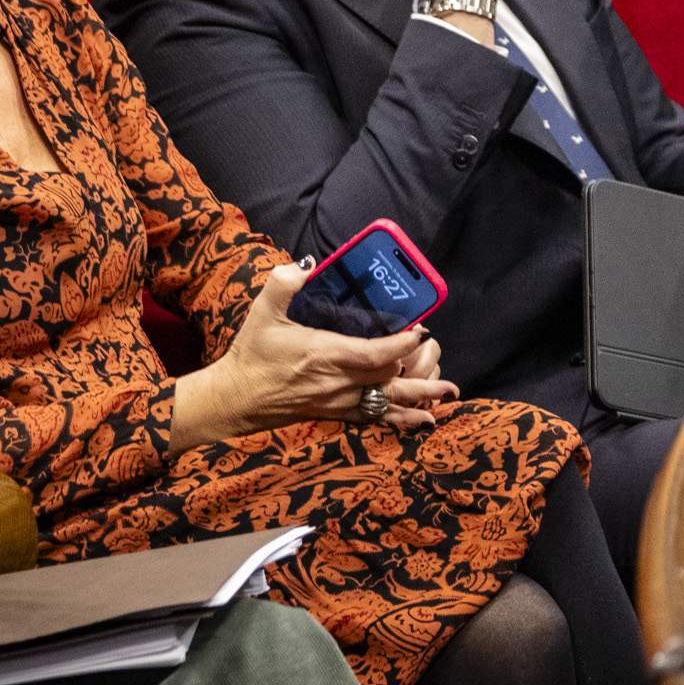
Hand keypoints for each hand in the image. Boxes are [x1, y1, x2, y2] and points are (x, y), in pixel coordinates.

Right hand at [182, 264, 457, 443]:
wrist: (235, 399)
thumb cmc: (251, 354)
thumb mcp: (262, 312)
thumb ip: (284, 283)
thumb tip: (308, 263)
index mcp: (323, 355)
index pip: (373, 354)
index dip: (401, 344)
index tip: (420, 331)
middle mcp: (336, 383)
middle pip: (389, 380)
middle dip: (420, 369)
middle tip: (442, 357)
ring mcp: (337, 402)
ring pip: (387, 404)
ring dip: (420, 399)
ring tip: (449, 395)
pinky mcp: (335, 414)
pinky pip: (374, 419)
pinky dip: (401, 419)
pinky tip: (422, 421)